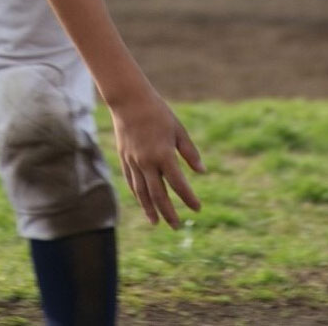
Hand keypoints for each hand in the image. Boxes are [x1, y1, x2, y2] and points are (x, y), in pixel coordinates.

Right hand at [109, 88, 204, 227]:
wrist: (129, 100)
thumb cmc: (158, 112)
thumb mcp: (178, 130)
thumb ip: (190, 152)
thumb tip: (202, 172)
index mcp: (164, 155)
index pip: (178, 184)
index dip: (189, 198)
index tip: (198, 208)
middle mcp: (147, 162)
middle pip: (158, 195)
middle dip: (169, 213)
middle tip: (177, 226)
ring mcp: (134, 162)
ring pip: (142, 192)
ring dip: (150, 209)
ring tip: (157, 223)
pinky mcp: (125, 159)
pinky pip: (132, 182)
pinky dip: (138, 195)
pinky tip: (144, 204)